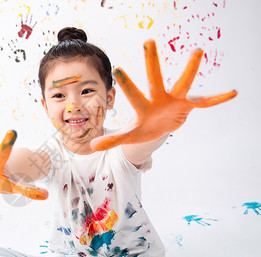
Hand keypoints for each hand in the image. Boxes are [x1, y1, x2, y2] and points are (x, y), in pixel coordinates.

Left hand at [90, 39, 236, 150]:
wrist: (159, 127)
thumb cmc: (143, 128)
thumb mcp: (129, 136)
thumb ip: (112, 139)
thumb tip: (92, 145)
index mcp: (143, 106)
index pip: (133, 95)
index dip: (127, 84)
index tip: (118, 68)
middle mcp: (158, 98)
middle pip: (154, 79)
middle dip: (151, 62)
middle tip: (148, 41)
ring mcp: (174, 100)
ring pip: (183, 82)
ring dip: (190, 69)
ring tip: (197, 50)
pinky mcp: (188, 105)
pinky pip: (205, 103)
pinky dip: (218, 99)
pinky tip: (233, 93)